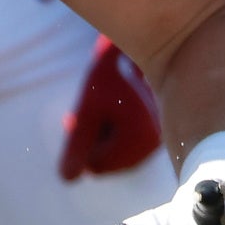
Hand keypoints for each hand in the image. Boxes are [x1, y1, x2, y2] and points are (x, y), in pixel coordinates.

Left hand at [58, 38, 164, 180]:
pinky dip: (117, 127)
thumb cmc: (113, 76)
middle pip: (108, 160)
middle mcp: (153, 146)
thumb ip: (77, 145)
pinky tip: (115, 106)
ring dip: (104, 132)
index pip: (95, 166)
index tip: (79, 117)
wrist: (148, 44)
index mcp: (137, 144)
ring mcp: (158, 138)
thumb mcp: (88, 110)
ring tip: (104, 105)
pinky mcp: (158, 129)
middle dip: (93, 139)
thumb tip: (66, 180)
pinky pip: (129, 140)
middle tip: (89, 110)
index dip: (81, 144)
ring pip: (117, 150)